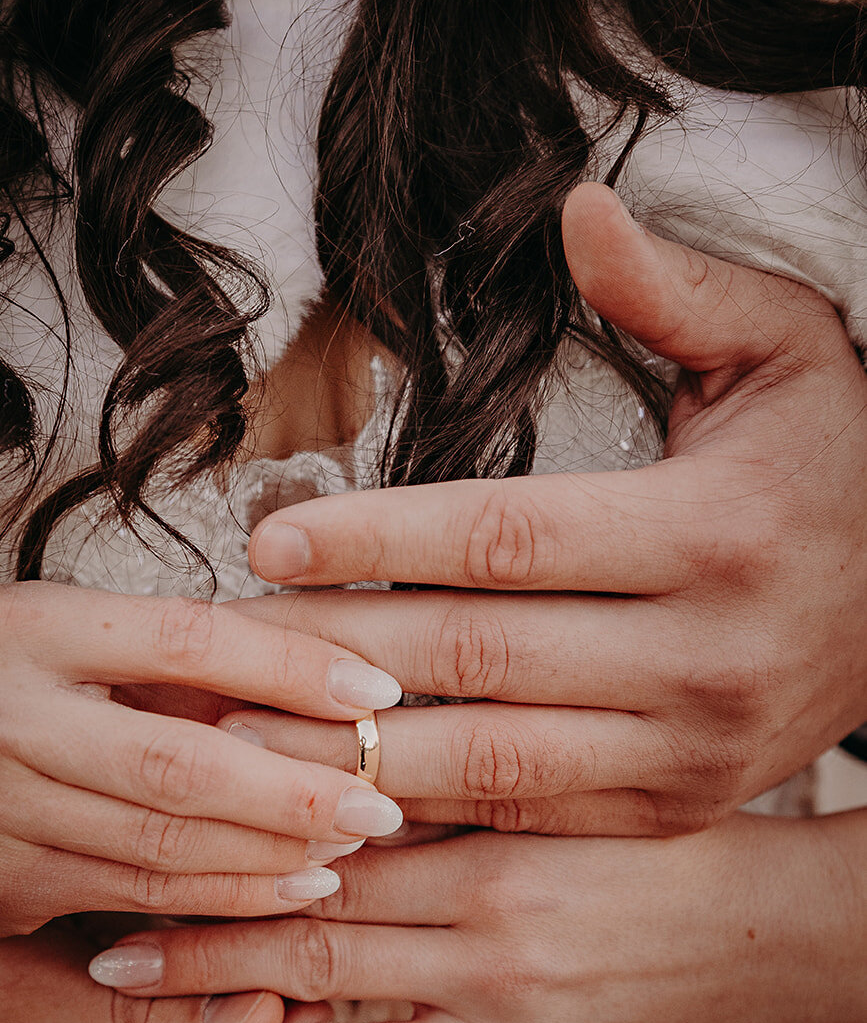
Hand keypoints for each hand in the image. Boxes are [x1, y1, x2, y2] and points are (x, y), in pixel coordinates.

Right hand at [0, 581, 402, 932]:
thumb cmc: (7, 690)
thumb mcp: (74, 639)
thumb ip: (178, 657)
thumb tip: (332, 673)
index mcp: (24, 628)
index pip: (181, 641)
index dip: (289, 667)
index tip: (376, 693)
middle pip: (173, 765)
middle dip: (294, 791)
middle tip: (382, 804)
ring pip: (160, 846)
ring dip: (271, 855)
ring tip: (351, 849)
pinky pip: (136, 898)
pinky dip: (223, 899)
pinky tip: (287, 890)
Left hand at [88, 806, 866, 1022]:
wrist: (784, 930)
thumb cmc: (675, 843)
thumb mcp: (564, 796)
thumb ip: (458, 788)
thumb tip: (343, 773)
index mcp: (487, 860)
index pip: (327, 866)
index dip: (228, 871)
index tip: (145, 869)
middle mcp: (486, 951)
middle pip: (317, 959)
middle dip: (206, 969)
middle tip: (108, 977)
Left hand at [227, 184, 866, 835]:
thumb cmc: (837, 461)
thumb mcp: (785, 347)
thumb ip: (673, 287)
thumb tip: (574, 207)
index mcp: (713, 530)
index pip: (505, 538)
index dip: (376, 538)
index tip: (266, 538)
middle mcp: (702, 655)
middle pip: (474, 656)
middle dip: (331, 653)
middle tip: (217, 647)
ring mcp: (688, 748)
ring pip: (489, 759)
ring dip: (357, 752)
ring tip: (245, 738)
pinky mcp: (673, 804)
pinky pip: (529, 815)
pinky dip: (429, 811)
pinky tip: (342, 794)